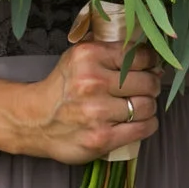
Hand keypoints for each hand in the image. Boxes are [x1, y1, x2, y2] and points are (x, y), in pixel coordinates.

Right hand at [0, 38, 162, 163]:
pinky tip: (137, 121)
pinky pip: (143, 128)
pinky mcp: (102, 137)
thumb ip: (110, 49)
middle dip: (150, 86)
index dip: (150, 62)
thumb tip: (152, 57)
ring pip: (148, 106)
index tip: (149, 68)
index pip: (139, 55)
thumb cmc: (63, 87)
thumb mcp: (79, 56)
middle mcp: (92, 82)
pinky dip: (147, 124)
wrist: (35, 121)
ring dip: (148, 107)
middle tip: (142, 90)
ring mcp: (97, 112)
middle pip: (148, 82)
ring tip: (136, 106)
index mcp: (88, 56)